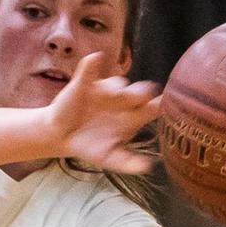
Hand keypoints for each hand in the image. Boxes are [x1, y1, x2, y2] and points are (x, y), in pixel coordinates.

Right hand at [41, 52, 159, 172]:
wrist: (60, 137)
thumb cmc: (88, 147)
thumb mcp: (107, 158)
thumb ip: (126, 163)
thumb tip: (148, 167)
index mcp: (133, 118)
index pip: (154, 108)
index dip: (161, 104)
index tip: (164, 103)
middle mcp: (122, 101)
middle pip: (140, 91)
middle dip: (140, 93)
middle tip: (136, 98)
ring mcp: (105, 90)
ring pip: (117, 82)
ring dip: (116, 87)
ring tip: (111, 95)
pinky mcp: (85, 82)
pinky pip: (90, 68)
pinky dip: (92, 63)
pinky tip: (95, 59)